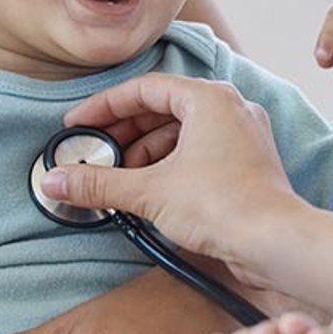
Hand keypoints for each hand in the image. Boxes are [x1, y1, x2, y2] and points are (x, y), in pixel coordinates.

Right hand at [44, 75, 306, 271]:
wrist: (276, 244)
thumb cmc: (223, 206)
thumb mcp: (149, 192)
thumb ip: (99, 183)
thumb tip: (55, 180)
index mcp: (208, 98)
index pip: (144, 89)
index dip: (104, 107)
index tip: (77, 125)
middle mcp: (230, 108)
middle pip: (163, 109)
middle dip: (124, 133)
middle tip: (93, 154)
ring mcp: (242, 135)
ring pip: (181, 132)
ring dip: (145, 152)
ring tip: (119, 178)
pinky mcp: (247, 164)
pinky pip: (199, 152)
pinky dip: (169, 165)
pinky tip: (148, 190)